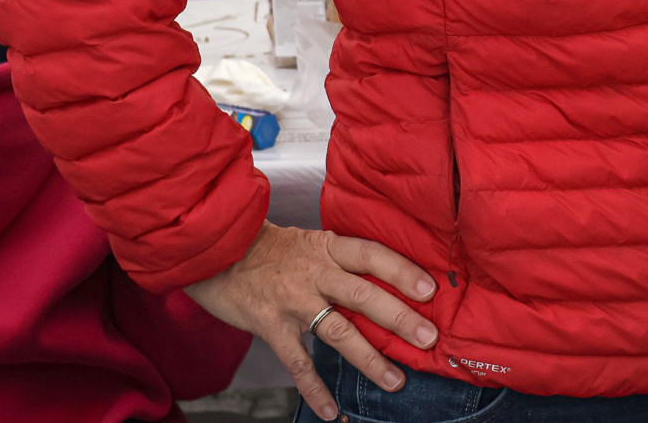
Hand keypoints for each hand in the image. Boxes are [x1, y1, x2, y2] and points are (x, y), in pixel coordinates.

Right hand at [183, 222, 438, 421]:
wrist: (217, 251)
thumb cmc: (272, 249)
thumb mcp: (311, 242)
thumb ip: (343, 261)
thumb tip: (387, 281)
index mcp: (328, 248)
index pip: (372, 255)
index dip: (402, 271)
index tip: (431, 290)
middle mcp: (314, 273)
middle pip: (362, 295)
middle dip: (398, 318)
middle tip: (428, 339)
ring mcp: (292, 302)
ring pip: (337, 332)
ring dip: (369, 359)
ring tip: (395, 381)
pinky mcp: (270, 327)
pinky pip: (297, 363)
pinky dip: (315, 389)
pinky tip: (332, 411)